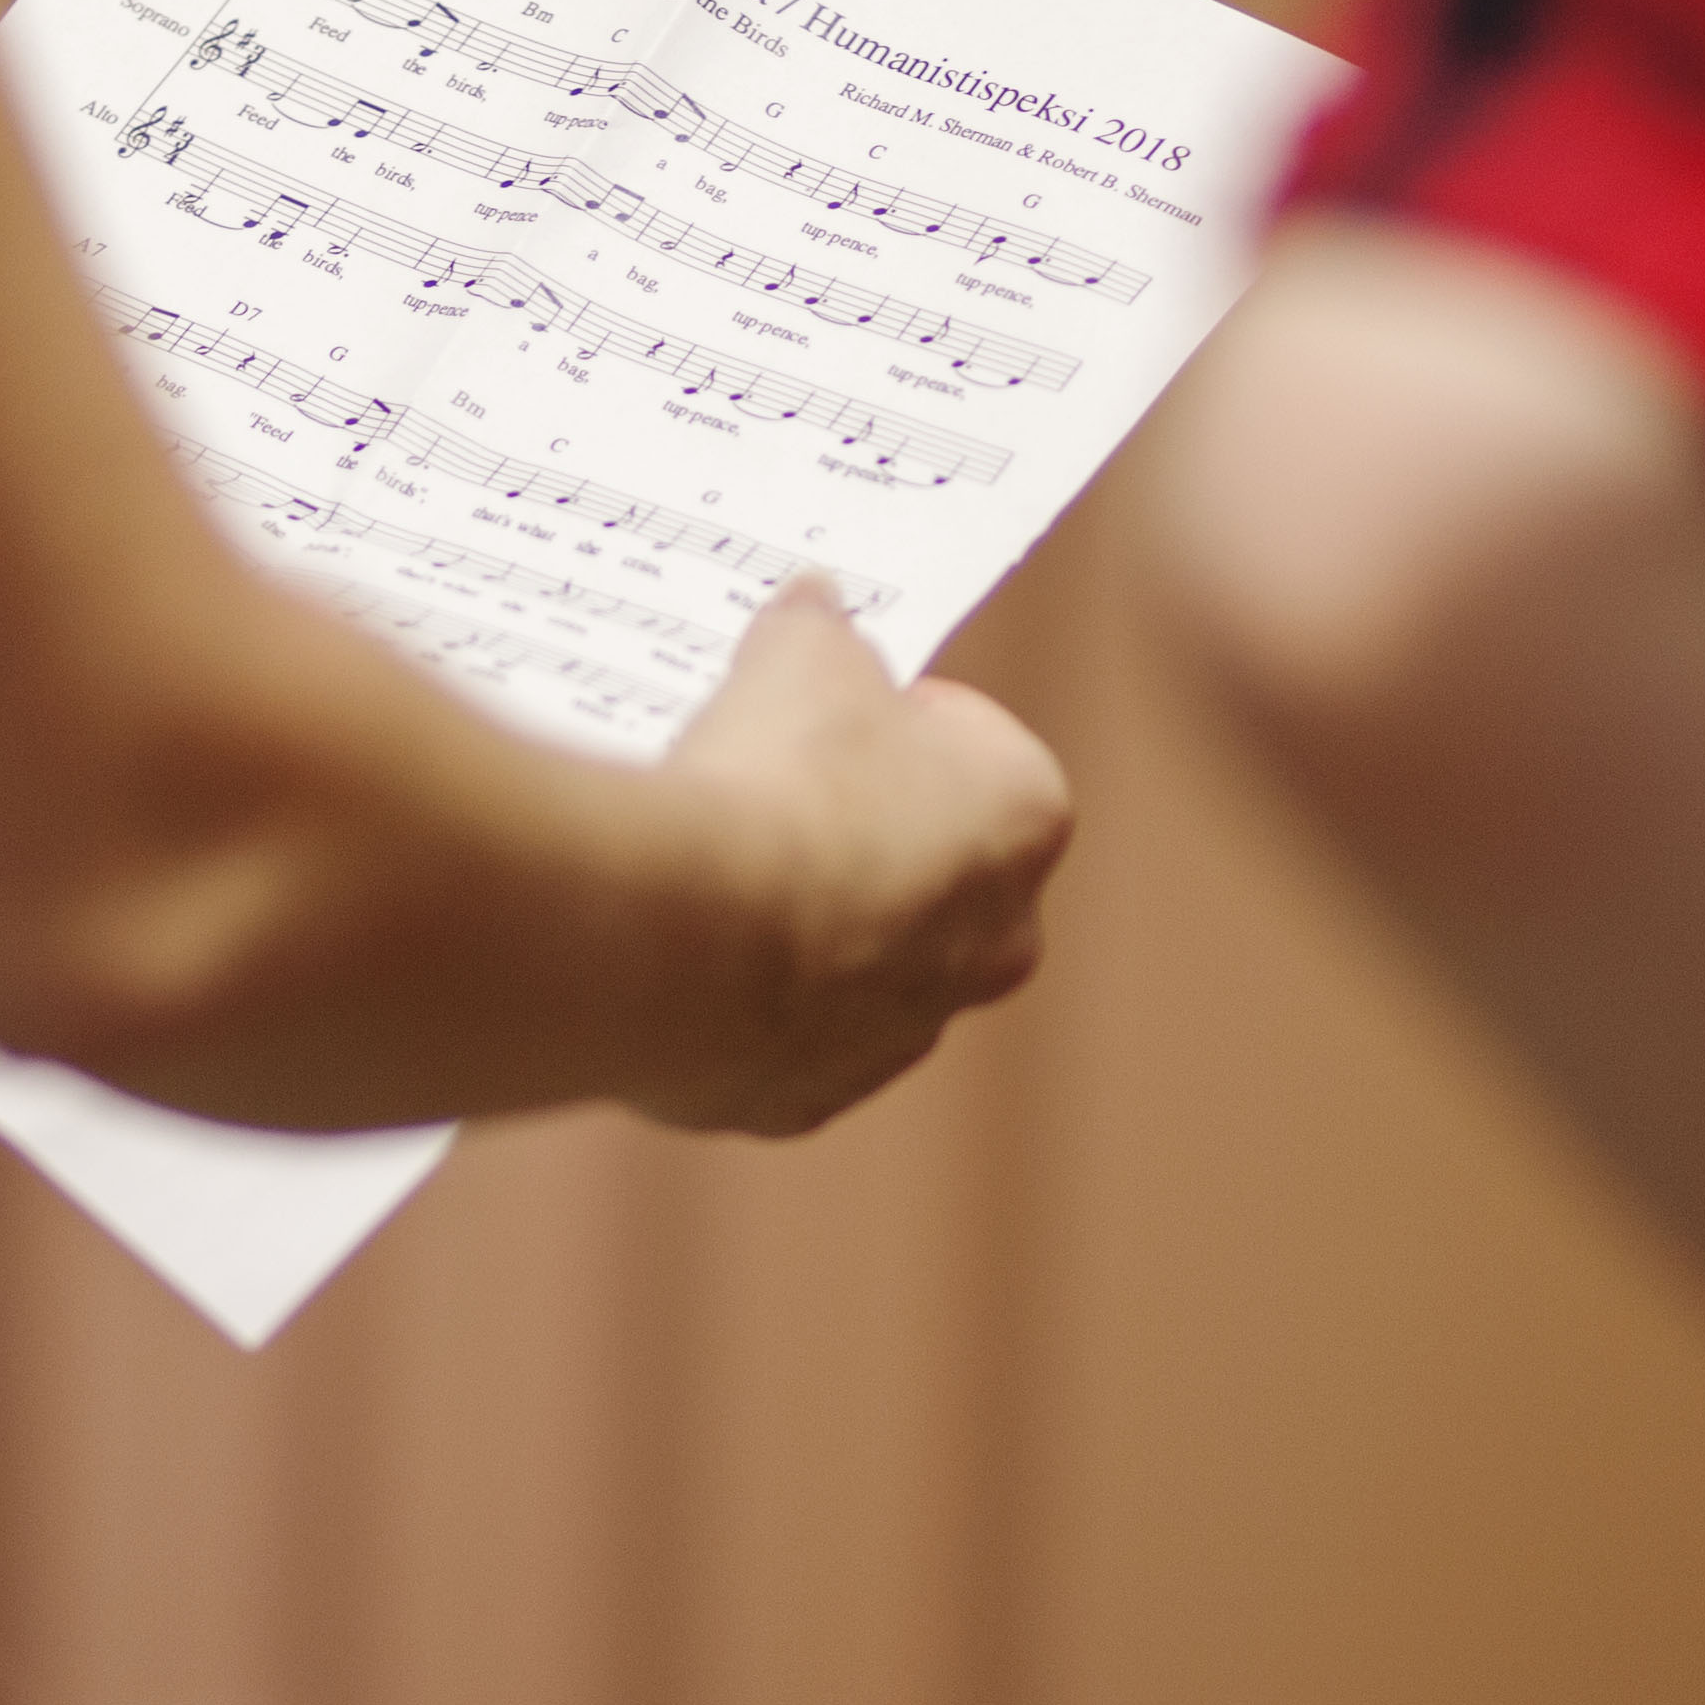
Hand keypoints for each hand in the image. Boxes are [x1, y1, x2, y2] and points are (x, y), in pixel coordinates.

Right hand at [638, 581, 1068, 1140]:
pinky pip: (777, 1040)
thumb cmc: (775, 781)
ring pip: (860, 965)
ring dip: (804, 922)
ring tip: (710, 868)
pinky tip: (679, 947)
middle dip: (867, 829)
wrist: (685, 936)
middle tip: (773, 784)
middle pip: (936, 867)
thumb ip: (820, 626)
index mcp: (1025, 818)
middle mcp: (995, 943)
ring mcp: (902, 1035)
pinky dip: (736, 1000)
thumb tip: (815, 605)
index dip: (895, 718)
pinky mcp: (807, 1100)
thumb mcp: (799, 652)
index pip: (977, 745)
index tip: (828, 706)